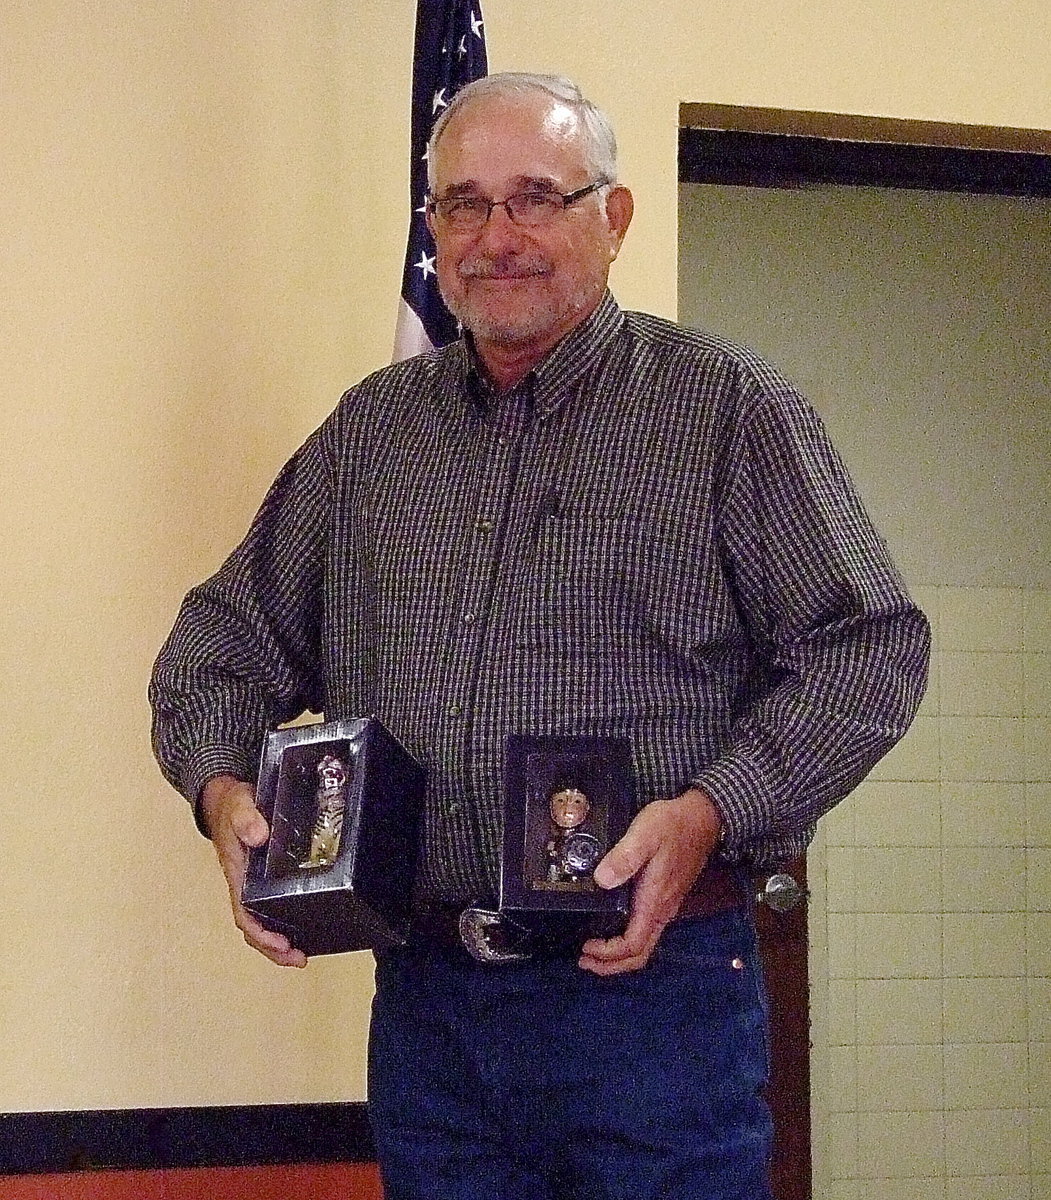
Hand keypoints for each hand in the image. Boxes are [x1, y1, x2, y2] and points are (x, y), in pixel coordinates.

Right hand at [200, 774, 307, 967]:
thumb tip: (258, 836)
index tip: (281, 943)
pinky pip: (271, 906)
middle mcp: (243, 884)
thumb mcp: (239, 804)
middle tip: (299, 959)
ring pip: (261, 921)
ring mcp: (252, 883)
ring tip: (301, 954)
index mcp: (236, 873)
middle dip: (273, 949)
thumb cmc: (232, 804)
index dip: (261, 933)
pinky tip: (303, 924)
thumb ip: (246, 817)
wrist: (226, 799)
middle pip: (253, 927)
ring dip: (278, 942)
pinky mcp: (263, 878)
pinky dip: (283, 921)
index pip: (244, 913)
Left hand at [578, 787, 721, 975]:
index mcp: (655, 901)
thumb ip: (624, 857)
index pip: (633, 944)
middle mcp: (662, 910)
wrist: (702, 818)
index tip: (586, 947)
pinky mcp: (664, 897)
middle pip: (639, 955)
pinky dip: (625, 940)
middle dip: (611, 965)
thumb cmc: (673, 825)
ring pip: (643, 945)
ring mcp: (665, 905)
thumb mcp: (645, 834)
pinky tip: (610, 928)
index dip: (608, 953)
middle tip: (584, 961)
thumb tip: (602, 879)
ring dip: (617, 956)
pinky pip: (645, 931)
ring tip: (592, 950)